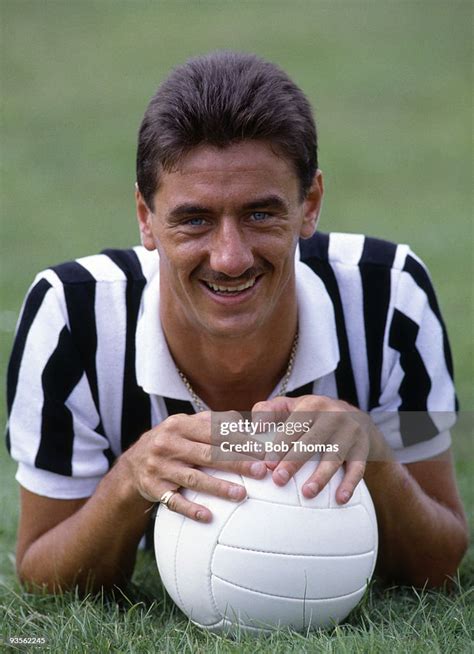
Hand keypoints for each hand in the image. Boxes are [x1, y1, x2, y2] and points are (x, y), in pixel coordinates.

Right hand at [120, 411, 266, 521]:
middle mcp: (168, 444)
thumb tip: (245, 422)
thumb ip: (212, 422)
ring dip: (218, 488)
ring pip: (193, 479)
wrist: (132, 464)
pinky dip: (190, 509)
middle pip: (207, 455)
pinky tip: (208, 516)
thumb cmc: (171, 441)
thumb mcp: (185, 425)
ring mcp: (159, 468)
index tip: (261, 449)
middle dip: (236, 462)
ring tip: (242, 494)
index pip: (213, 432)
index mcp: (179, 425)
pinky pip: (174, 502)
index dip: (238, 440)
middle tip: (260, 471)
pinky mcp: (153, 489)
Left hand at [252, 395, 390, 503]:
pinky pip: (357, 468)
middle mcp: (333, 416)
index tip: (268, 464)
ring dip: (321, 476)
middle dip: (295, 461)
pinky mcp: (362, 448)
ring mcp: (350, 432)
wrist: (354, 417)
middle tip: (279, 479)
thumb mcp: (292, 406)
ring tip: (307, 493)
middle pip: (312, 441)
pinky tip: (340, 498)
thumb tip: (254, 426)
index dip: (281, 444)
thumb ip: (269, 412)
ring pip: (334, 456)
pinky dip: (349, 484)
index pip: (295, 425)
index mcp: (313, 405)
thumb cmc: (312, 415)